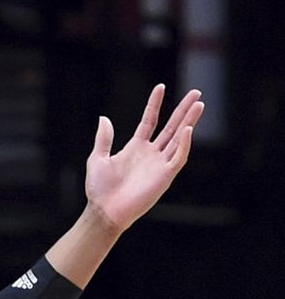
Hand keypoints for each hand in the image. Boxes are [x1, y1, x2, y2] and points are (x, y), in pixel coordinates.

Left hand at [85, 85, 203, 232]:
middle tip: (197, 92)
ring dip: (189, 122)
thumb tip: (104, 118)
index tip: (161, 87)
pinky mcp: (165, 176)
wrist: (104, 211)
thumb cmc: (99, 189)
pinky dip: (184, 144)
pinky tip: (187, 130)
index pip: (149, 121)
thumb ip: (104, 139)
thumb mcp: (98, 159)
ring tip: (199, 104)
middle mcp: (150, 154)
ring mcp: (159, 164)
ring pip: (179, 138)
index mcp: (135, 148)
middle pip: (171, 127)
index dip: (155, 104)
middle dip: (183, 110)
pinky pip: (178, 158)